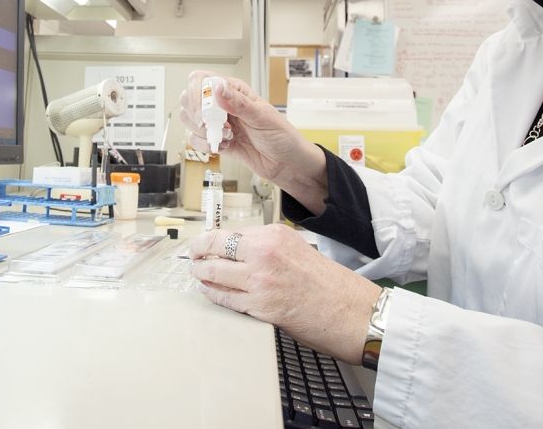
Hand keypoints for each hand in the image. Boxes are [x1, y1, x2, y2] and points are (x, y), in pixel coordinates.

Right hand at [178, 71, 325, 207]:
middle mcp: (222, 104)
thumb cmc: (281, 136)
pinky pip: (195, 140)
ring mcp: (217, 122)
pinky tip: (226, 147)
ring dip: (203, 131)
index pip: (202, 81)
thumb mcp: (262, 116)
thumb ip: (238, 103)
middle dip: (197, 115)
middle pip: (189, 99)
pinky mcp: (216, 140)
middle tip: (216, 126)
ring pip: (189, 120)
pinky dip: (207, 146)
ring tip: (227, 137)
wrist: (286, 163)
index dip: (197, 95)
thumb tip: (218, 89)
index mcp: (234, 90)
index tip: (205, 112)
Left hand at [189, 225, 381, 363]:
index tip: (202, 242)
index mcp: (274, 235)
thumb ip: (269, 245)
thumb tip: (239, 248)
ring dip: (201, 274)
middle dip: (198, 252)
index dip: (210, 239)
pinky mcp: (259, 306)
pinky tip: (208, 292)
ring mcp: (259, 280)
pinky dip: (212, 294)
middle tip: (192, 256)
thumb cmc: (329, 282)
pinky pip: (225, 298)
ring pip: (215, 273)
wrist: (349, 310)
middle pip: (215, 247)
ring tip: (196, 274)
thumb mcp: (298, 248)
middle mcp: (264, 253)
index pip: (230, 232)